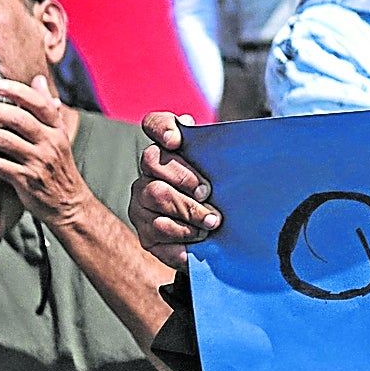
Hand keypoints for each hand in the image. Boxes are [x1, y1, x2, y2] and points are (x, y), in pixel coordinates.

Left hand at [0, 77, 89, 225]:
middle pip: (19, 120)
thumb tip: (39, 80)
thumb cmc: (58, 167)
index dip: (18, 92)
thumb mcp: (58, 136)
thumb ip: (46, 109)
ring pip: (5, 141)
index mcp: (57, 131)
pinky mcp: (27, 181)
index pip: (39, 105)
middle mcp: (50, 144)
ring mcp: (39, 163)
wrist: (69, 204)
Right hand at [127, 111, 218, 271]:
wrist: (218, 244)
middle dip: (184, 179)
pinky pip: (157, 235)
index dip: (161, 127)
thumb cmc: (223, 201)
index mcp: (169, 153)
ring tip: (211, 224)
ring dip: (187, 213)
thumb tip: (216, 135)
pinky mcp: (147, 235)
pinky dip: (180, 242)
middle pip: (153, 164)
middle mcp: (149, 175)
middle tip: (208, 195)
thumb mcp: (226, 177)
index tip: (176, 140)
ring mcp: (143, 205)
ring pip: (155, 200)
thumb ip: (221, 155)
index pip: (155, 124)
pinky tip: (197, 245)